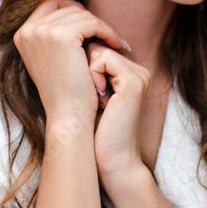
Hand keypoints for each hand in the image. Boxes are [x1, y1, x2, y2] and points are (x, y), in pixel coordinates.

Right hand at [13, 0, 127, 124]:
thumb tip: (74, 9)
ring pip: (82, 14)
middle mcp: (28, 30)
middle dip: (90, 20)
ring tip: (113, 42)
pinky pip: (93, 22)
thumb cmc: (66, 90)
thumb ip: (55, 34)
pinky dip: (108, 31)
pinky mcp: (62, 36)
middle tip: (107, 35)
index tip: (91, 25)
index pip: (51, 3)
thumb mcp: (53, 57)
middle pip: (68, 7)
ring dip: (101, 26)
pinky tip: (117, 44)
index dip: (73, 10)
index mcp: (22, 34)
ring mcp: (43, 32)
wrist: (69, 115)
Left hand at [87, 42, 150, 194]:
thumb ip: (89, 71)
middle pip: (97, 46)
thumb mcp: (93, 95)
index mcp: (131, 72)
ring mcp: (138, 75)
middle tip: (93, 97)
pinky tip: (99, 97)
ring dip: (87, 73)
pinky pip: (103, 59)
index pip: (98, 48)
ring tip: (96, 98)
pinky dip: (92, 75)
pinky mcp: (133, 82)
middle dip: (85, 68)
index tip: (86, 92)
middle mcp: (138, 70)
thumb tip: (68, 48)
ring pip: (98, 50)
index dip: (83, 67)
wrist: (114, 161)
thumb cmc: (98, 132)